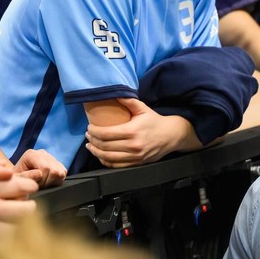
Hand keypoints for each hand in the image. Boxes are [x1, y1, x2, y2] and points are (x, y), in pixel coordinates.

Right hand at [0, 155, 36, 250]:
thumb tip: (6, 165)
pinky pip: (9, 242)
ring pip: (22, 227)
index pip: (24, 187)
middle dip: (29, 205)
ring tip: (15, 219)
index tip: (26, 189)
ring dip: (23, 223)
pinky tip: (6, 231)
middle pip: (28, 209)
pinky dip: (12, 237)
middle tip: (22, 205)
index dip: (30, 187)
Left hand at [14, 149, 66, 187]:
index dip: (42, 180)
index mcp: (31, 154)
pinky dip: (57, 181)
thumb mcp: (16, 180)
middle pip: (54, 170)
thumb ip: (25, 176)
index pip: (45, 167)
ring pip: (61, 172)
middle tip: (38, 186)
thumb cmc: (15, 180)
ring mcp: (51, 157)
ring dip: (52, 182)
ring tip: (42, 184)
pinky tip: (47, 182)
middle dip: (47, 182)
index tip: (34, 185)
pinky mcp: (57, 163)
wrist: (18, 180)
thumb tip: (40, 173)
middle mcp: (42, 153)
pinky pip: (64, 173)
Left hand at [84, 97, 198, 167]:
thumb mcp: (143, 108)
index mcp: (132, 131)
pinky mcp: (136, 163)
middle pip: (104, 146)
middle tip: (88, 136)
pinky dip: (105, 161)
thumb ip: (128, 101)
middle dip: (92, 141)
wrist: (171, 136)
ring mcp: (135, 156)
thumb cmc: (155, 121)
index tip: (89, 128)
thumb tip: (113, 93)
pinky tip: (101, 155)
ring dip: (96, 152)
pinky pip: (116, 165)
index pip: (105, 133)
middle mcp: (133, 145)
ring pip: (108, 157)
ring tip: (91, 146)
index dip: (94, 131)